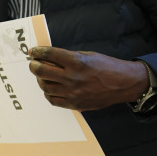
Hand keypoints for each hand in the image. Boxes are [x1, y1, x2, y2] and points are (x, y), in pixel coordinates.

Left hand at [27, 46, 147, 110]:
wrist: (123, 84)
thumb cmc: (107, 67)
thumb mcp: (88, 55)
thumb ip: (68, 57)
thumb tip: (49, 58)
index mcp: (76, 62)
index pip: (49, 54)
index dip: (38, 52)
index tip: (33, 51)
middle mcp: (72, 77)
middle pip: (41, 71)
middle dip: (34, 66)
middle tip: (33, 63)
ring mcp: (73, 92)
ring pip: (45, 87)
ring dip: (40, 79)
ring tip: (42, 76)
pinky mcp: (75, 104)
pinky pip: (53, 100)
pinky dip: (48, 93)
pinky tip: (50, 88)